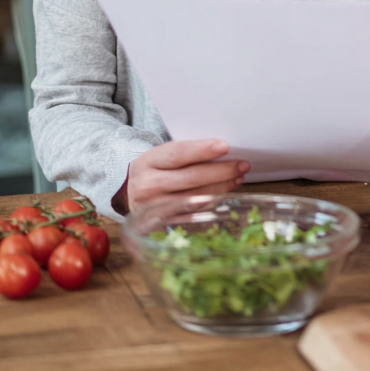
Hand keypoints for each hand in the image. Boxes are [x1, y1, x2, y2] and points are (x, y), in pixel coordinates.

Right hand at [119, 139, 249, 212]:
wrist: (126, 193)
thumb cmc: (154, 169)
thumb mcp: (160, 156)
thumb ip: (186, 154)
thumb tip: (222, 150)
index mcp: (149, 162)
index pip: (178, 154)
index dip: (202, 150)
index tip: (225, 146)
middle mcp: (149, 186)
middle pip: (191, 177)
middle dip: (221, 171)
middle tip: (242, 165)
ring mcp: (155, 208)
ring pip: (195, 197)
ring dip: (221, 188)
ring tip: (238, 178)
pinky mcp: (162, 224)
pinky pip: (192, 214)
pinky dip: (211, 203)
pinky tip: (224, 194)